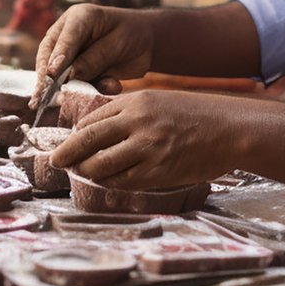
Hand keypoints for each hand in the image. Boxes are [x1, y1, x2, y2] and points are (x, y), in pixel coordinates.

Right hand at [33, 4, 156, 96]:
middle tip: (45, 98)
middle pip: (49, 57)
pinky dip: (92, 90)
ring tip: (86, 96)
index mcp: (77, 18)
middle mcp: (67, 35)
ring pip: (60, 75)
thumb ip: (93, 59)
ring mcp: (70, 54)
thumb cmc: (132, 34)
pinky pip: (77, 84)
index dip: (56, 57)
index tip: (51, 74)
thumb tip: (68, 77)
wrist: (146, 43)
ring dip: (73, 88)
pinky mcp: (77, 71)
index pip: (62, 39)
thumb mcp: (117, 44)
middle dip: (49, 79)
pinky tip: (114, 86)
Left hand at [48, 90, 240, 189]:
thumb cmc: (193, 115)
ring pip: (100, 166)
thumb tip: (93, 131)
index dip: (74, 135)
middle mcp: (137, 124)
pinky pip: (123, 182)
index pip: (91, 121)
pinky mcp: (159, 173)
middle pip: (86, 142)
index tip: (66, 144)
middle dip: (65, 155)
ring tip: (83, 174)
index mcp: (135, 102)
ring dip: (87, 173)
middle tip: (54, 162)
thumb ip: (126, 113)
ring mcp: (148, 150)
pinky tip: (107, 182)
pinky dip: (110, 183)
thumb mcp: (156, 102)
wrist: (230, 129)